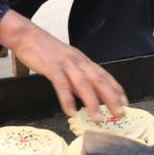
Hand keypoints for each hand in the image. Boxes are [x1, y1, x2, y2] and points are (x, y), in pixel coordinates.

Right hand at [0, 10, 126, 118]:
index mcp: (83, 61)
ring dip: (93, 102)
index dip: (116, 89)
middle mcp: (78, 61)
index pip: (104, 75)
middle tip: (120, 114)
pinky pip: (61, 84)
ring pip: (83, 84)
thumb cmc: (46, 51)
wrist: (28, 35)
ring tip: (98, 119)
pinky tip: (71, 111)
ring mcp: (66, 64)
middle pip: (99, 80)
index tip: (125, 103)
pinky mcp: (52, 67)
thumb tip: (86, 94)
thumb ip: (77, 76)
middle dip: (111, 98)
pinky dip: (67, 98)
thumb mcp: (67, 62)